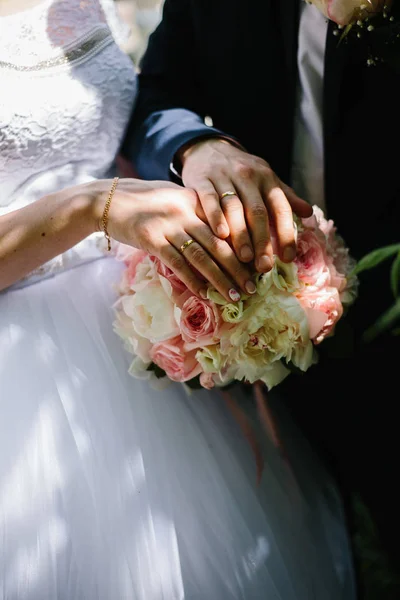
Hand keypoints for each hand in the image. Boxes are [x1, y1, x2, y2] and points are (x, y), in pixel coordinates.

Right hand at [89, 178, 255, 301]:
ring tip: (235, 295)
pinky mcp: (151, 239)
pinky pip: (177, 264)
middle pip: (219, 243)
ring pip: (202, 256)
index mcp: (195, 200)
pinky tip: (204, 294)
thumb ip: (197, 212)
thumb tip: (222, 235)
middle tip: (252, 287)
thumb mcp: (174, 199)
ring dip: (220, 279)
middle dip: (238, 268)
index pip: (226, 225)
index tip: (255, 266)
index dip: (243, 248)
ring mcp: (168, 225)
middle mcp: (185, 211)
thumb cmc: (142, 202)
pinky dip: (192, 280)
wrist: (106, 200)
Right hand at [179, 138, 312, 271]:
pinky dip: (215, 217)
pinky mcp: (202, 180)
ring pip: (234, 208)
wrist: (208, 149)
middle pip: (258, 212)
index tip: (287, 258)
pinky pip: (209, 200)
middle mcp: (248, 176)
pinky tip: (220, 235)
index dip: (285, 234)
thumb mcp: (265, 179)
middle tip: (264, 267)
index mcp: (267, 179)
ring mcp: (224, 177)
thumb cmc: (241, 172)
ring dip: (240, 235)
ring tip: (244, 259)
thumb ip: (285, 197)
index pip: (280, 208)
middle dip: (262, 241)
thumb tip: (308, 214)